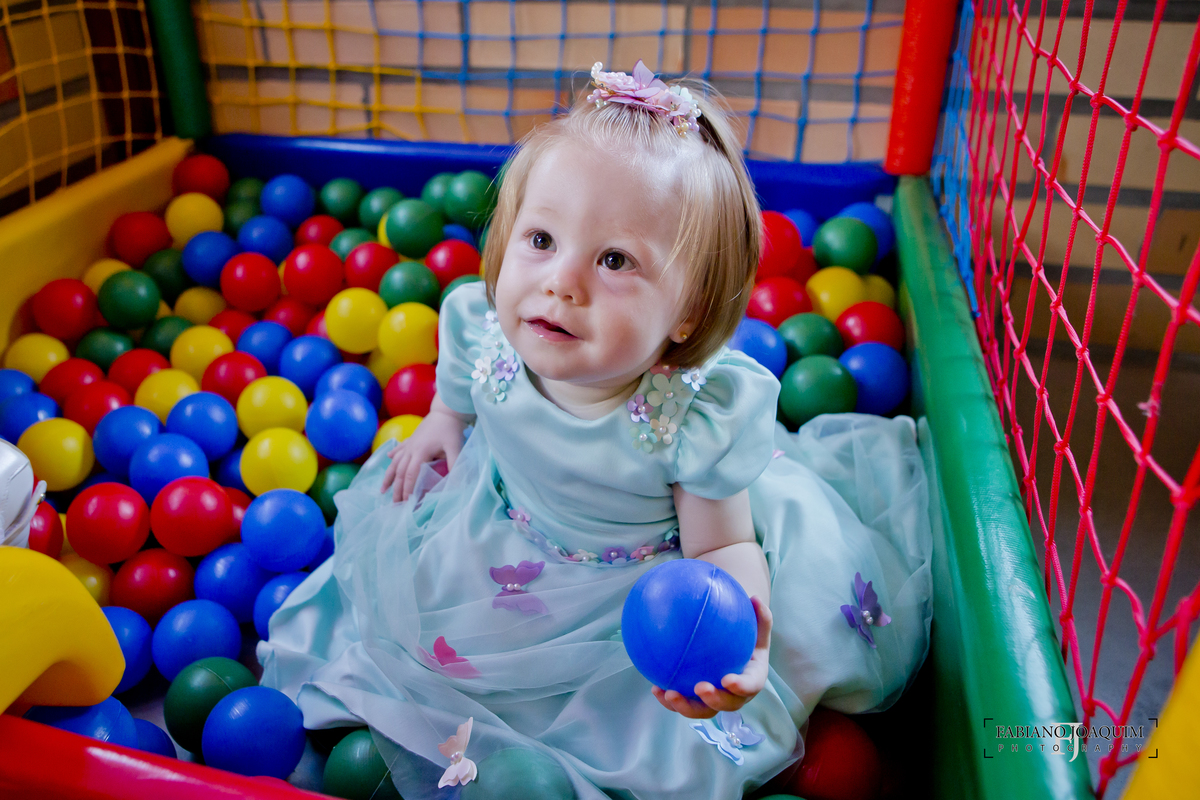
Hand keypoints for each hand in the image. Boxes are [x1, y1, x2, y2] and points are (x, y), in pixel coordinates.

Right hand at [380, 409, 467, 501]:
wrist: (445, 411)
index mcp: (420, 452)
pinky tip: (389, 458)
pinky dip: (394, 456)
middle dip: (396, 490)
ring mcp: (409, 444)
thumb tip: (456, 484)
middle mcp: (410, 449)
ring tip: (382, 490)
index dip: (408, 490)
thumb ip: (454, 465)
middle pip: (399, 473)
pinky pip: (399, 450)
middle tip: (394, 505)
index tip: (407, 503)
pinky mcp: (411, 439)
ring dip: (388, 477)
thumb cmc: (451, 429)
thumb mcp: (455, 448)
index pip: (411, 476)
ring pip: (395, 463)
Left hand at [651, 596, 771, 719]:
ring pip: (702, 710)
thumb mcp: (757, 626)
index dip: (741, 687)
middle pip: (726, 704)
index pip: (751, 686)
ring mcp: (715, 700)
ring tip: (668, 693)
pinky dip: (669, 699)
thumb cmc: (748, 636)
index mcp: (752, 678)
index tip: (727, 679)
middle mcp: (735, 694)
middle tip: (700, 688)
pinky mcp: (697, 700)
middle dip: (713, 701)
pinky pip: (684, 702)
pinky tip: (655, 688)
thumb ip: (760, 615)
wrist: (736, 649)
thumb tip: (756, 598)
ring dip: (685, 706)